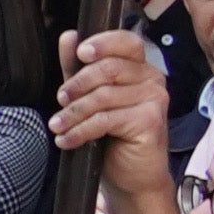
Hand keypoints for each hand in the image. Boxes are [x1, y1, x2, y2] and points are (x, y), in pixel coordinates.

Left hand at [50, 29, 177, 169]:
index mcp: (139, 67)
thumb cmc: (112, 136)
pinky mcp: (151, 120)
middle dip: (77, 84)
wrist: (132, 177)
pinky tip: (66, 140)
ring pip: (104, 95)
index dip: (103, 43)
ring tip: (57, 125)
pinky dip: (81, 130)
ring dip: (73, 112)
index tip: (81, 54)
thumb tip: (69, 37)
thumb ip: (78, 68)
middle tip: (60, 99)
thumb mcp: (89, 98)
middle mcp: (152, 78)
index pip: (126, 41)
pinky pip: (107, 119)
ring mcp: (156, 99)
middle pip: (109, 68)